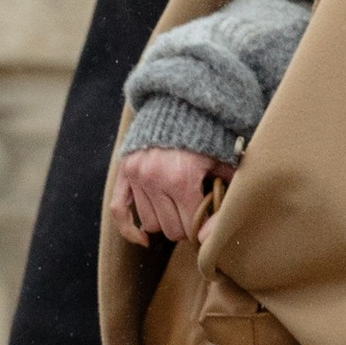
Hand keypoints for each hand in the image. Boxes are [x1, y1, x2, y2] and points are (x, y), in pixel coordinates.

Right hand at [108, 147, 229, 244]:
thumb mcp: (223, 161)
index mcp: (182, 179)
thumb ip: (226, 194)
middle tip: (194, 214)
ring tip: (176, 208)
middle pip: (170, 229)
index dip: (201, 227)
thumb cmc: (205, 137)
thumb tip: (210, 235)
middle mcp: (155, 180)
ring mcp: (136, 177)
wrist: (177, 106)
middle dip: (184, 226)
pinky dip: (129, 230)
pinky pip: (119, 211)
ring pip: (150, 223)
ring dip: (164, 221)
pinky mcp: (124, 172)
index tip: (208, 221)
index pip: (190, 226)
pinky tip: (143, 239)